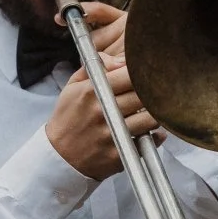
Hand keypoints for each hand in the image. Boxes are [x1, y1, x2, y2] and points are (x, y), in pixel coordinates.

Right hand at [44, 11, 156, 180]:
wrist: (58, 158)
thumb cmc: (68, 118)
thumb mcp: (73, 86)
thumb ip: (96, 67)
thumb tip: (120, 60)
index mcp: (93, 90)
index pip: (129, 73)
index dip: (143, 71)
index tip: (149, 71)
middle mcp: (104, 111)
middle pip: (142, 94)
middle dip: (153, 90)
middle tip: (159, 89)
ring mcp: (112, 133)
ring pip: (149, 118)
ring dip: (156, 113)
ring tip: (156, 110)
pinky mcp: (118, 154)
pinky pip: (147, 142)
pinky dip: (156, 136)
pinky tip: (153, 131)